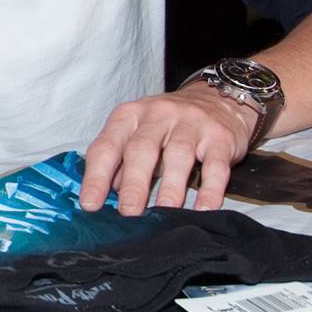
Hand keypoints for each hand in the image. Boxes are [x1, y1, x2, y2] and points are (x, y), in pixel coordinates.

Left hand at [78, 82, 256, 214]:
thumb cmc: (169, 124)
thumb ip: (122, 162)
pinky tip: (204, 209)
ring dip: (170, 187)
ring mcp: (191, 123)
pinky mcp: (220, 137)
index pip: (107, 146)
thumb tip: (108, 195)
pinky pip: (215, 166)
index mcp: (130, 116)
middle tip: (129, 212)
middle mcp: (158, 115)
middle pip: (142, 148)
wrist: (218, 99)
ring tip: (165, 213)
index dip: (96, 176)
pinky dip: (210, 190)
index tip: (90, 204)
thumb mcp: (139, 134)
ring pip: (178, 155)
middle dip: (134, 183)